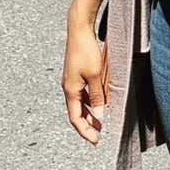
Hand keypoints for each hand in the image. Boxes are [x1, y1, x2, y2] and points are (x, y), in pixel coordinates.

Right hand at [62, 21, 108, 145]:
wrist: (79, 30)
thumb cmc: (86, 50)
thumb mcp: (95, 75)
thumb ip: (98, 95)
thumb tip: (100, 114)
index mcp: (71, 90)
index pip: (76, 118)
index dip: (85, 131)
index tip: (96, 140)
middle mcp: (68, 87)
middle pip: (76, 113)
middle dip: (87, 125)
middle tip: (98, 134)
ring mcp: (71, 80)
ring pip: (79, 103)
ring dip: (89, 113)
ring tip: (100, 120)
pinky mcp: (75, 73)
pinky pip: (81, 93)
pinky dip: (89, 101)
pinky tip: (98, 102)